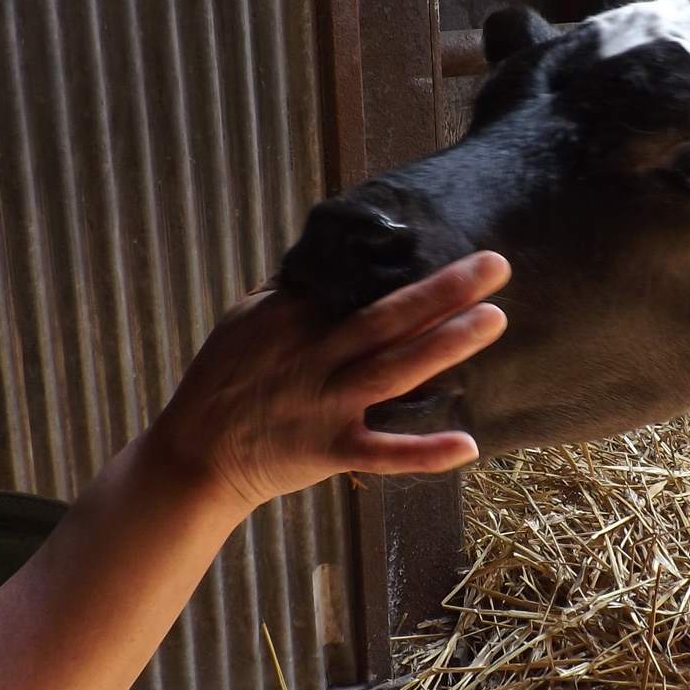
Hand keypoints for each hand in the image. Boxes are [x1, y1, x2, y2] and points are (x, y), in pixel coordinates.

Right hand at [149, 252, 509, 508]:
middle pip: (387, 317)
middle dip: (444, 289)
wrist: (193, 454)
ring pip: (393, 372)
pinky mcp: (328, 452)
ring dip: (445, 347)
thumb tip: (334, 248)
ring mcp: (323, 405)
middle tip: (496, 264)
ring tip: (494, 320)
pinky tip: (468, 445)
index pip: (357, 281)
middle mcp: (314, 357)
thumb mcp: (245, 316)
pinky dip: (423, 453)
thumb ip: (294, 286)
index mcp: (293, 317)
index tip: (450, 235)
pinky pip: (382, 453)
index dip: (405, 261)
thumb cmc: (223, 378)